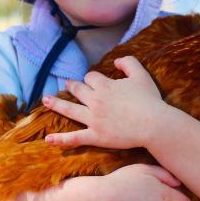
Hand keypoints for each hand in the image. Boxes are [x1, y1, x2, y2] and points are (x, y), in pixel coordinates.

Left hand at [43, 56, 167, 148]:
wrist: (154, 124)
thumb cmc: (149, 100)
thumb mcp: (141, 75)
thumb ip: (129, 63)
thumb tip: (116, 61)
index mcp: (104, 86)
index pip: (90, 77)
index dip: (92, 78)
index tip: (95, 81)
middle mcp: (95, 101)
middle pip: (77, 90)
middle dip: (72, 86)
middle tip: (68, 85)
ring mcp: (93, 119)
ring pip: (69, 109)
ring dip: (56, 103)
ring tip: (45, 100)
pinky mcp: (95, 136)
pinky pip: (74, 138)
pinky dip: (61, 139)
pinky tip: (48, 139)